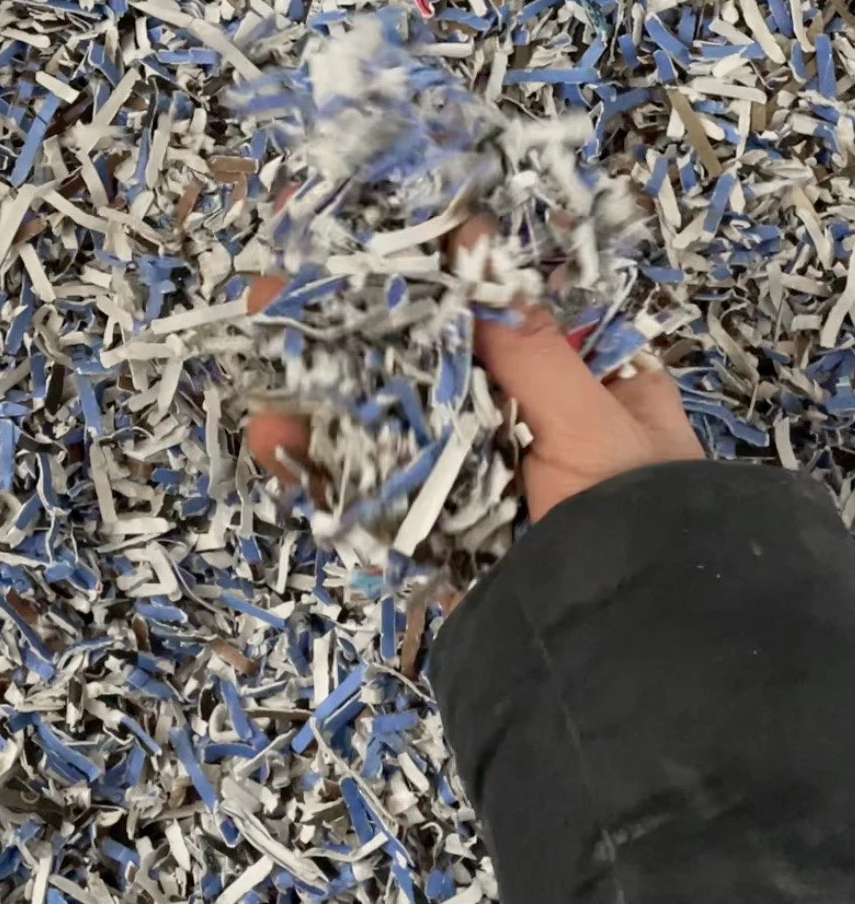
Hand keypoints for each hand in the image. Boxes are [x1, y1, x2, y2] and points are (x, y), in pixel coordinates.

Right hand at [245, 226, 701, 526]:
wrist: (632, 660)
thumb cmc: (643, 531)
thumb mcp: (596, 424)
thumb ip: (528, 347)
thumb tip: (469, 247)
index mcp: (585, 383)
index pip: (497, 310)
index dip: (429, 275)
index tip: (363, 243)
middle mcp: (526, 425)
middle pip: (425, 363)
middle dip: (350, 331)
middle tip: (273, 296)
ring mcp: (478, 484)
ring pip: (389, 427)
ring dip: (322, 399)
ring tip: (259, 373)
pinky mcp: (441, 540)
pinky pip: (375, 497)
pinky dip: (322, 473)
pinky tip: (275, 446)